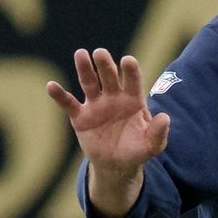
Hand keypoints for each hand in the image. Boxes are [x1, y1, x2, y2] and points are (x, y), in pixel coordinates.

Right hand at [46, 48, 169, 217]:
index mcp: (133, 100)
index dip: (130, 71)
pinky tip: (51, 86)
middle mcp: (114, 97)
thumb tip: (165, 118)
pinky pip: (69, 104)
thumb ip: (158, 132)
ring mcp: (96, 105)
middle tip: (100, 53)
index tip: (127, 60)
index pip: (132, 81)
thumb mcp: (152, 145)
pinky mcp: (80, 117)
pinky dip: (60, 95)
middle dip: (105, 65)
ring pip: (89, 83)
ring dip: (84, 69)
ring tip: (80, 54)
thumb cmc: (137, 150)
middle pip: (109, 76)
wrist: (117, 164)